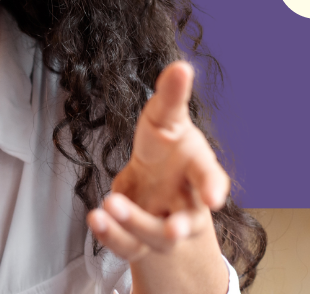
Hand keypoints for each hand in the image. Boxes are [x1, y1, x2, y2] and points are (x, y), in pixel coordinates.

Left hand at [86, 61, 229, 262]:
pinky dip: (110, 235)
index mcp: (197, 170)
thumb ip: (172, 97)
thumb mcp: (166, 118)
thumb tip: (181, 65)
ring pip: (153, 235)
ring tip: (110, 206)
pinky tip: (95, 219)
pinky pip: (127, 245)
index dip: (213, 187)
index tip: (214, 198)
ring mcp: (164, 225)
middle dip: (179, 226)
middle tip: (173, 230)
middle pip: (187, 220)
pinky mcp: (139, 240)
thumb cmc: (167, 147)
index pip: (209, 177)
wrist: (159, 186)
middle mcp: (187, 203)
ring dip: (133, 223)